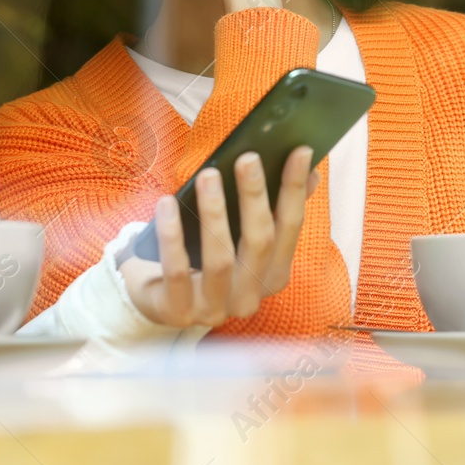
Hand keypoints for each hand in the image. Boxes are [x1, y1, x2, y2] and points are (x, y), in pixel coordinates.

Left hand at [119, 147, 318, 327]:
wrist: (155, 295)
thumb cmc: (201, 253)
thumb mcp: (236, 232)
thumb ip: (272, 206)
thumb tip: (309, 170)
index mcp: (272, 274)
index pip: (290, 227)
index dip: (295, 189)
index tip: (299, 152)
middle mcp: (250, 296)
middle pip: (260, 242)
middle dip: (255, 197)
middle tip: (247, 158)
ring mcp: (215, 308)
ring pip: (222, 260)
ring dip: (215, 213)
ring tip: (208, 175)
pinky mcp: (178, 312)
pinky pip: (178, 271)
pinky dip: (173, 235)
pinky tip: (167, 203)